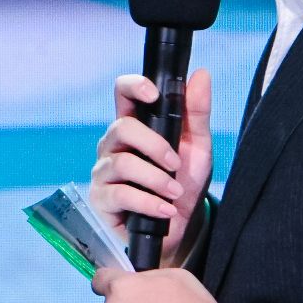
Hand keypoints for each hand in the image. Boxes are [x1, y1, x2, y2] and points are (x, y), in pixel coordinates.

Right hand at [90, 68, 213, 257]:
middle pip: (121, 128)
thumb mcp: (198, 147)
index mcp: (135, 126)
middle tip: (176, 163)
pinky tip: (166, 210)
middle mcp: (114, 145)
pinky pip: (120, 195)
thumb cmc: (184, 182)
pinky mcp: (101, 199)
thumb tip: (201, 75)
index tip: (154, 95)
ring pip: (122, 163)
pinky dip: (149, 202)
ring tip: (175, 192)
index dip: (134, 87)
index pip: (123, 94)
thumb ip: (197, 113)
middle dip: (154, 145)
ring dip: (156, 179)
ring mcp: (104, 172)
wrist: (180, 227)